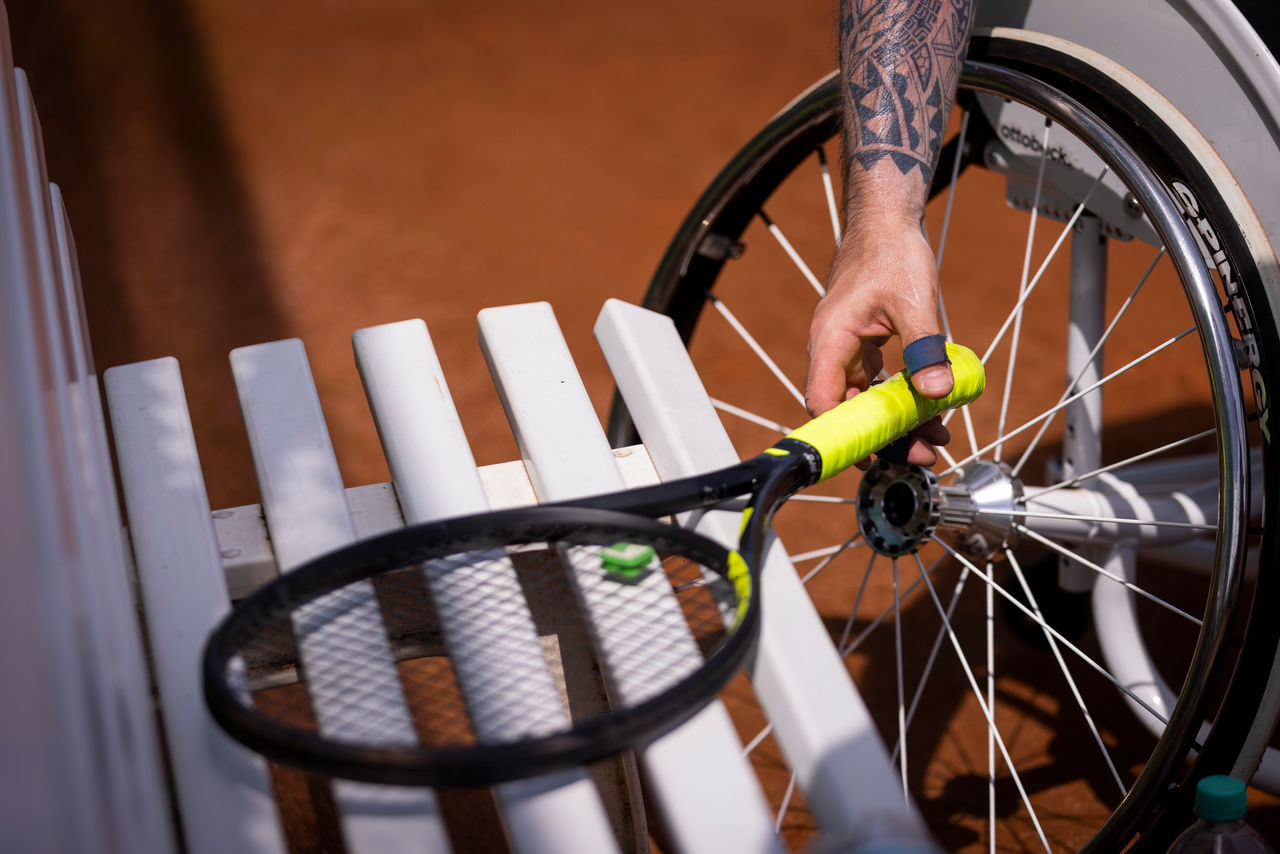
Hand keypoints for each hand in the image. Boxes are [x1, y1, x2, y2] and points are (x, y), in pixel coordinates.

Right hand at [806, 212, 953, 465]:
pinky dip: (900, 395)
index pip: (823, 402)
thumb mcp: (913, 301)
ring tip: (934, 437)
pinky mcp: (863, 341)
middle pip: (847, 407)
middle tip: (921, 454)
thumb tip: (937, 392)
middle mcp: (832, 348)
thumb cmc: (891, 250)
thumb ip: (925, 348)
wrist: (887, 217)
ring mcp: (846, 345)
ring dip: (896, 419)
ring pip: (864, 397)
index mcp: (830, 340)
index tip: (872, 457)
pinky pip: (876, 380)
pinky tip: (930, 406)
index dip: (843, 435)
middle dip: (883, 435)